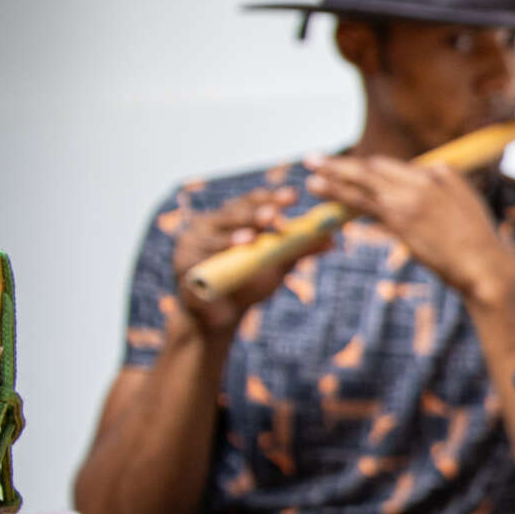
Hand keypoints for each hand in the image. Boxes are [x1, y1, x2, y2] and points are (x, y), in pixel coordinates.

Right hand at [170, 188, 328, 331]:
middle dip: (254, 213)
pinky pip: (202, 257)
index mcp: (229, 219)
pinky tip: (232, 250)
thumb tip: (331, 239)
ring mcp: (192, 242)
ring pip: (217, 233)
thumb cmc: (248, 285)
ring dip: (235, 233)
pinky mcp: (183, 263)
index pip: (250, 202)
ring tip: (253, 236)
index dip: (270, 198)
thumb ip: (298, 250)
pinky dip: (217, 253)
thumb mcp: (276, 265)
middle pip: (233, 213)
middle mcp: (208, 225)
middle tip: (275, 213)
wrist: (221, 317)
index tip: (292, 196)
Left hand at [306, 156, 514, 307]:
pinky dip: (338, 192)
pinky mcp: (400, 217)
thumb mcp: (467, 206)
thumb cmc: (479, 244)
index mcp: (442, 173)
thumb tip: (427, 182)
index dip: (369, 169)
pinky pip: (362, 201)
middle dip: (343, 164)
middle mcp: (424, 179)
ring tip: (310, 169)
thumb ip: (444, 190)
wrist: (485, 266)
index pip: (396, 166)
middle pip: (374, 167)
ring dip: (333, 174)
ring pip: (363, 179)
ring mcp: (411, 197)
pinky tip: (319, 188)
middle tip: (316, 159)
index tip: (350, 171)